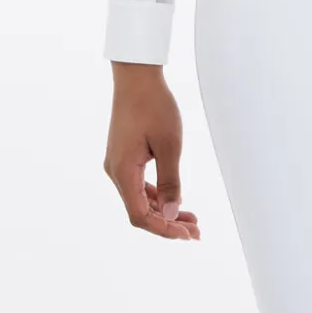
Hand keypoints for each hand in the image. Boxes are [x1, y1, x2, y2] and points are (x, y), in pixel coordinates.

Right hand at [104, 64, 200, 237]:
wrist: (136, 78)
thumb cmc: (154, 106)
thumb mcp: (169, 146)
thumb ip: (170, 182)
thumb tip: (170, 214)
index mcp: (122, 171)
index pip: (139, 215)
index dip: (163, 229)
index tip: (187, 234)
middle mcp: (115, 172)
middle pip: (139, 211)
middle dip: (167, 223)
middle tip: (196, 232)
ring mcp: (118, 165)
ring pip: (139, 200)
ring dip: (164, 212)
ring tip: (191, 220)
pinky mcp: (123, 158)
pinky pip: (138, 186)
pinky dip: (157, 197)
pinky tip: (175, 201)